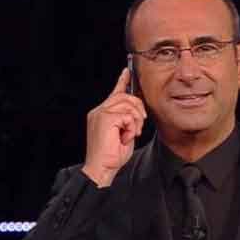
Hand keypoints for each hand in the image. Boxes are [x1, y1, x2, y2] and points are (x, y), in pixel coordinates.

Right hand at [81, 68, 146, 186]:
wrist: (102, 168)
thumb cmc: (113, 155)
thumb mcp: (124, 133)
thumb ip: (127, 120)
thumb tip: (138, 112)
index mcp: (102, 114)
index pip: (114, 93)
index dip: (121, 81)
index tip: (127, 71)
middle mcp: (99, 111)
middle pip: (125, 96)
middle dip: (138, 108)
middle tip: (140, 124)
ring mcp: (100, 114)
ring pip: (128, 104)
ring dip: (136, 121)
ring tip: (132, 134)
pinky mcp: (105, 118)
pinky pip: (128, 116)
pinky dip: (132, 128)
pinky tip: (125, 137)